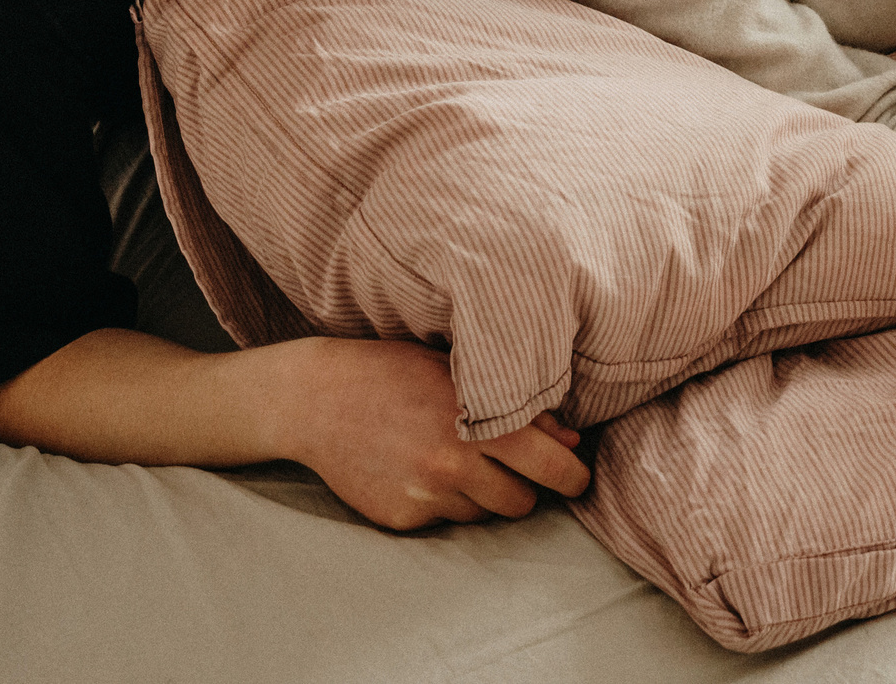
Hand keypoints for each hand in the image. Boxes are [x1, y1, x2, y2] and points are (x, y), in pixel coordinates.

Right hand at [274, 338, 589, 528]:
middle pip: (523, 503)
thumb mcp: (460, 374)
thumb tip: (571, 440)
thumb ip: (520, 409)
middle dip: (525, 489)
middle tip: (511, 469)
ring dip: (482, 496)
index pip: (553, 468)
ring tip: (454, 460)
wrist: (317, 399)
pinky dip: (441, 503)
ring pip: (484, 515)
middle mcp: (456, 464)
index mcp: (481, 423)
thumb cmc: (396, 374)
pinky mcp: (401, 519)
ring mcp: (426, 495)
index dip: (574, 477)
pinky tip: (417, 470)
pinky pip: (444, 521)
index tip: (577, 478)